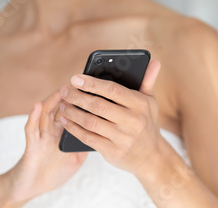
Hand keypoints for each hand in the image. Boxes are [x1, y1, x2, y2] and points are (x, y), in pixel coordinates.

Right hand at [0, 91, 87, 203]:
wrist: (31, 187)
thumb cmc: (53, 172)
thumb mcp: (76, 159)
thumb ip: (85, 145)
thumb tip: (103, 134)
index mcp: (63, 133)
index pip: (74, 112)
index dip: (82, 102)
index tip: (94, 90)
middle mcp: (51, 130)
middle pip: (61, 108)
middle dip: (70, 96)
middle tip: (80, 83)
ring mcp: (41, 136)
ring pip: (46, 113)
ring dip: (53, 100)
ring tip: (62, 89)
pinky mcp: (31, 145)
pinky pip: (31, 129)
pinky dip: (33, 117)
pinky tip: (37, 106)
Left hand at [56, 60, 163, 176]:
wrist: (151, 157)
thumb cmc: (146, 123)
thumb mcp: (150, 102)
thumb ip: (148, 81)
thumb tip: (154, 62)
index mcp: (140, 104)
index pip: (113, 90)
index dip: (92, 83)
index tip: (76, 78)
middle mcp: (133, 121)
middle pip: (99, 106)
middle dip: (78, 97)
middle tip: (65, 90)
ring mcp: (123, 138)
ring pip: (91, 122)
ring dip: (73, 113)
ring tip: (62, 105)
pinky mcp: (113, 152)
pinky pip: (88, 138)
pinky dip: (74, 129)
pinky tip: (65, 121)